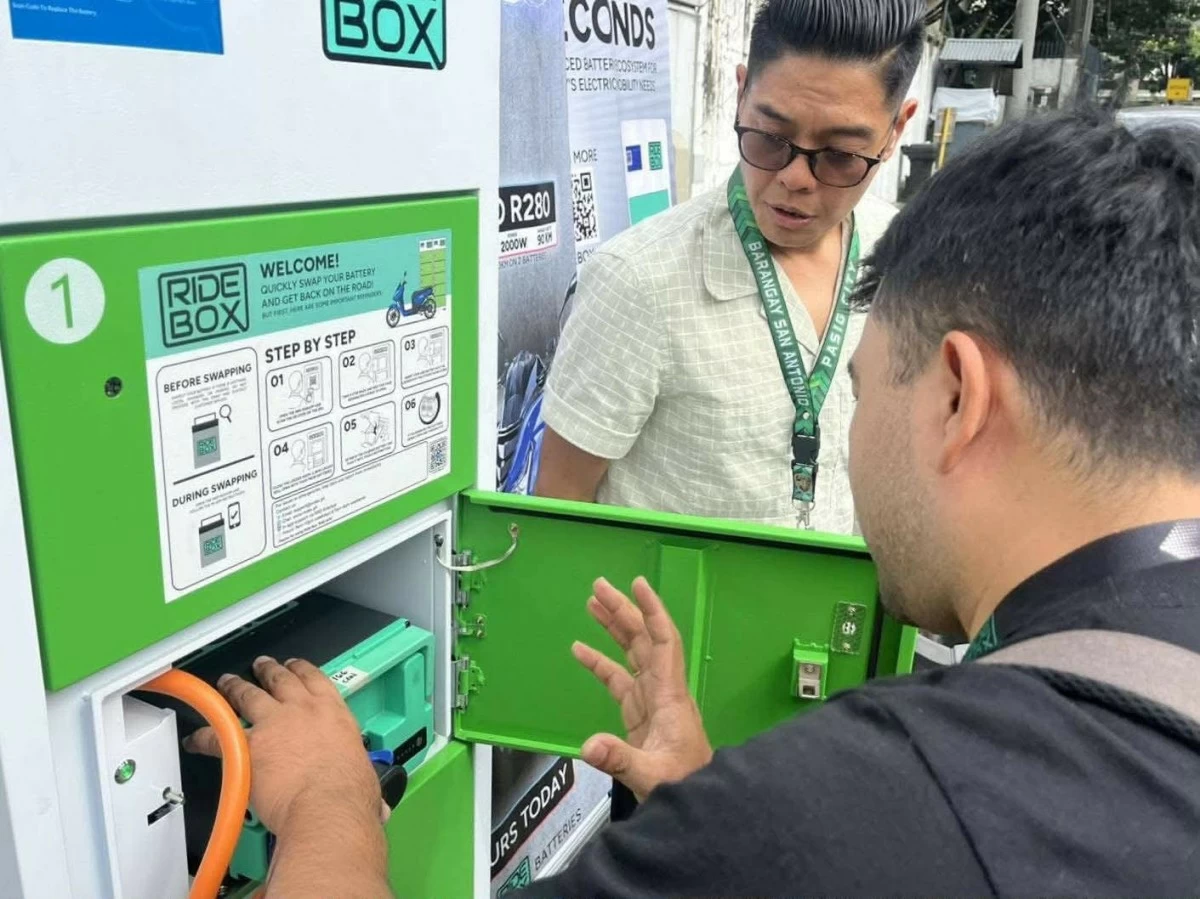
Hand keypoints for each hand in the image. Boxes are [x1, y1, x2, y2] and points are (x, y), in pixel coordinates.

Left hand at [184, 657, 381, 835]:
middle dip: (267, 670)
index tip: (294, 666)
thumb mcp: (365, 775)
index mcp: (334, 713)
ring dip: (235, 688)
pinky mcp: (249, 746)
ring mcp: (274, 724)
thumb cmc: (349, 795)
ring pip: (248, 696)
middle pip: (279, 680)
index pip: (315, 679)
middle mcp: (303, 710)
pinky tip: (197, 738)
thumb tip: (376, 805)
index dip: (301, 669)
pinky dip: (204, 736)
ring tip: (227, 683)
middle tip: (260, 666)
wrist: (328, 806)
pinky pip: (218, 736)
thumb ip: (361, 780)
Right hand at [572, 577, 712, 801]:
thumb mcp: (651, 775)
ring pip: (632, 653)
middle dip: (624, 611)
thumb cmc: (683, 785)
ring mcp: (651, 701)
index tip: (638, 585)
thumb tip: (588, 746)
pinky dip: (600, 663)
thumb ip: (620, 759)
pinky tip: (579, 650)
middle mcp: (662, 690)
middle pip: (643, 640)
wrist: (698, 803)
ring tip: (592, 603)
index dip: (652, 612)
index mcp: (670, 696)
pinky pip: (618, 680)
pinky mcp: (639, 715)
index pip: (663, 642)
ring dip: (614, 627)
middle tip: (599, 586)